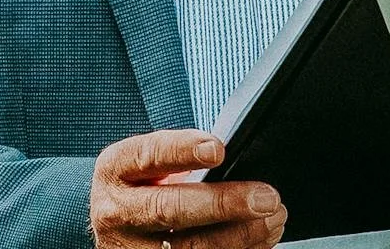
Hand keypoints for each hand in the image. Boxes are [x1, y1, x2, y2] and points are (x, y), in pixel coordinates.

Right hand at [89, 131, 284, 248]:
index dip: (183, 151)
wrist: (117, 227)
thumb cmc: (144, 185)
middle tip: (265, 197)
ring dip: (239, 236)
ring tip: (272, 220)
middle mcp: (117, 212)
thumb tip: (231, 157)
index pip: (149, 156)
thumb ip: (181, 156)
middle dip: (222, 203)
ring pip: (187, 248)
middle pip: (169, 209)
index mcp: (116, 170)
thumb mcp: (148, 163)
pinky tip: (259, 242)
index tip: (219, 150)